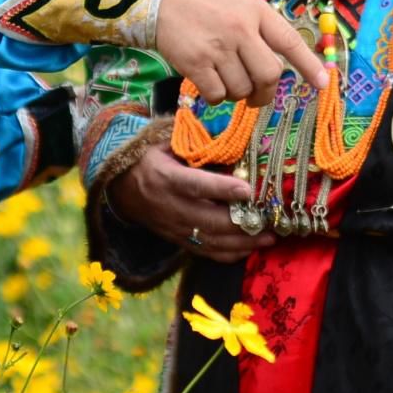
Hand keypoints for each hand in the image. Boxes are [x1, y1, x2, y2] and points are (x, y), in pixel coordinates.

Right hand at [107, 144, 267, 255]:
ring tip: (268, 239)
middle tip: (270, 223)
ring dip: (242, 243)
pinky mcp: (177, 240)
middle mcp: (171, 207)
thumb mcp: (166, 144)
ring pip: (211, 242)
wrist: (122, 188)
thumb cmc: (151, 159)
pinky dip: (228, 254)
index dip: (222, 190)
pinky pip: (205, 252)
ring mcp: (174, 228)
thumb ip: (194, 144)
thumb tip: (229, 139)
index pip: (196, 186)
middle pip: (209, 221)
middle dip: (242, 225)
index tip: (248, 190)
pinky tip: (249, 249)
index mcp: (166, 178)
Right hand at [150, 0, 329, 103]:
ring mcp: (218, 46)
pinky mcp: (195, 62)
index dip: (309, 66)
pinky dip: (216, 97)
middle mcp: (240, 28)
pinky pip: (217, 95)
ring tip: (225, 80)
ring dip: (237, 94)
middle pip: (269, 75)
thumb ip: (259, 28)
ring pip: (242, 89)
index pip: (290, 41)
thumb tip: (274, 68)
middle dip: (266, 93)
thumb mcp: (238, 1)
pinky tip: (209, 84)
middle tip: (257, 97)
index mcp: (256, 11)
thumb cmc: (202, 1)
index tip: (323, 84)